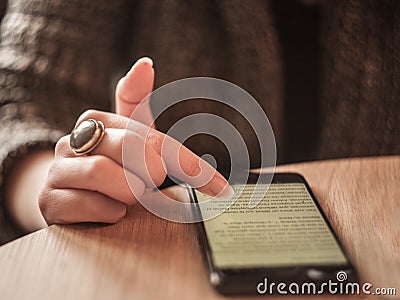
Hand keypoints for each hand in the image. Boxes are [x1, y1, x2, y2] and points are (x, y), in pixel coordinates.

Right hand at [39, 58, 229, 224]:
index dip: (190, 163)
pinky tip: (111, 211)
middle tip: (150, 183)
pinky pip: (89, 204)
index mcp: (97, 120)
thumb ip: (137, 100)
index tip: (222, 188)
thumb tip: (144, 63)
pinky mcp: (49, 201)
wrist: (68, 193)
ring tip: (128, 197)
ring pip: (103, 172)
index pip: (151, 136)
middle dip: (150, 172)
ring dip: (128, 192)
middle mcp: (73, 140)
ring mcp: (58, 170)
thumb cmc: (110, 162)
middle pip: (129, 146)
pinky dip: (109, 212)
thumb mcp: (129, 134)